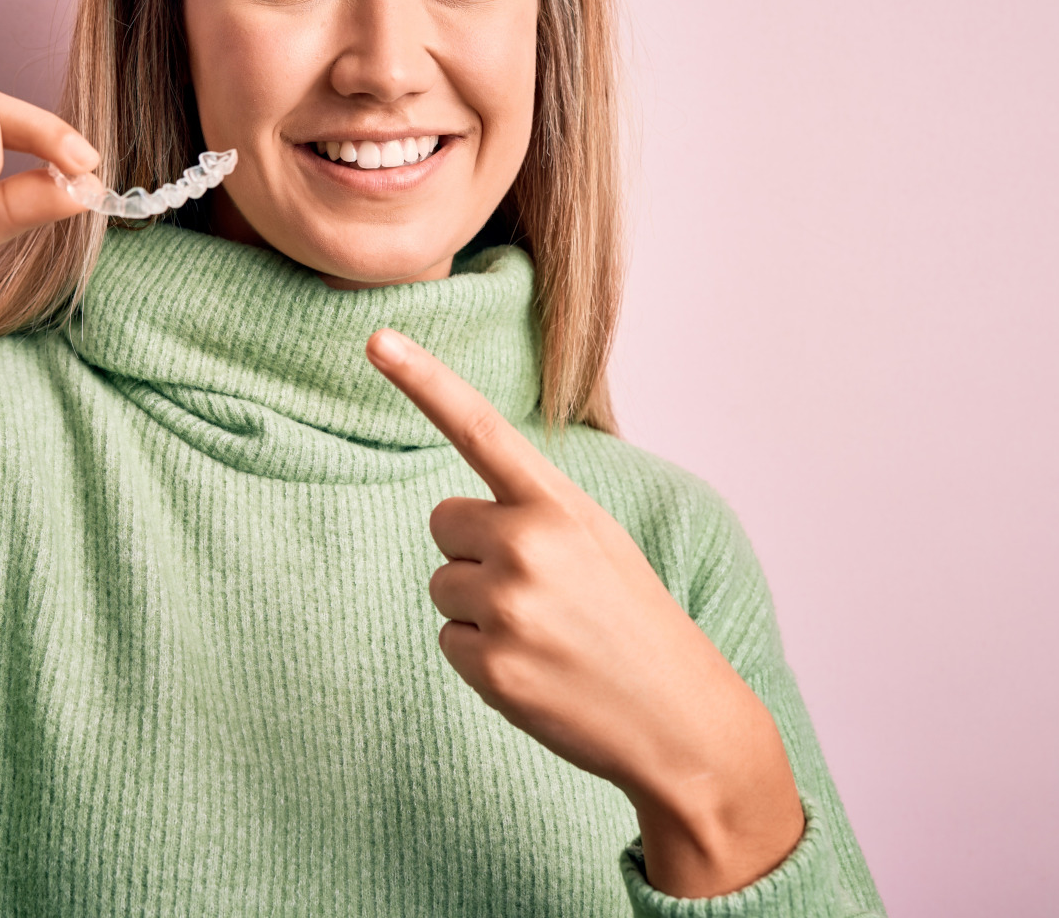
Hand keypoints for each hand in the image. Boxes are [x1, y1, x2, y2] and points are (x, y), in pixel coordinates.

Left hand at [364, 328, 804, 897]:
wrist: (681, 720)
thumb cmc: (632, 621)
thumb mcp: (597, 541)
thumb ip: (532, 513)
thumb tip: (454, 519)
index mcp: (558, 504)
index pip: (478, 428)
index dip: (424, 380)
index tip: (377, 338)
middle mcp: (528, 544)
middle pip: (444, 522)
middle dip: (476, 552)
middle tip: (542, 592)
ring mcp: (508, 607)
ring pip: (444, 586)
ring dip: (480, 611)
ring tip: (545, 635)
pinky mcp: (491, 666)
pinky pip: (449, 641)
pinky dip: (483, 659)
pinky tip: (536, 671)